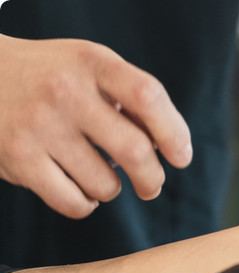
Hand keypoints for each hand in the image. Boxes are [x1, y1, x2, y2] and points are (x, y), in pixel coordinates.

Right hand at [0, 36, 191, 218]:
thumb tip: (170, 147)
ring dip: (111, 189)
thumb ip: (130, 98)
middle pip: (134, 149)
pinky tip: (80, 190)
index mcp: (92, 62)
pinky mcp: (18, 157)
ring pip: (105, 184)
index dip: (173, 132)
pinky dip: (85, 204)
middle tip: (151, 186)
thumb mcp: (90, 68)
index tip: (180, 157)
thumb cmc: (53, 78)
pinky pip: (73, 202)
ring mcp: (39, 125)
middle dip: (152, 178)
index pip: (148, 96)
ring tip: (100, 176)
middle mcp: (65, 91)